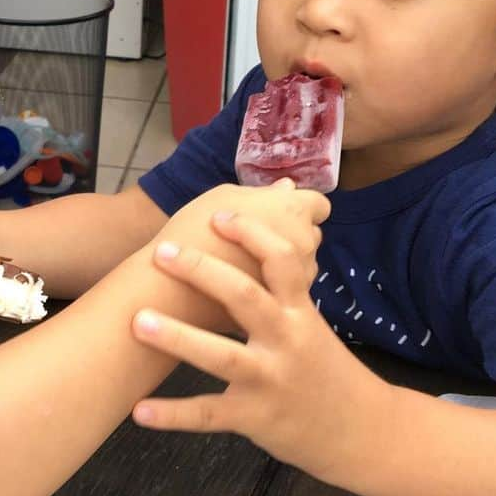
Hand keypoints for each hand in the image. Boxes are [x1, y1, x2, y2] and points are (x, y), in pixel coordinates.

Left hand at [129, 208, 383, 480]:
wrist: (361, 432)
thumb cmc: (323, 364)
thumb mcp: (311, 319)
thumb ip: (287, 273)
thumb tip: (286, 198)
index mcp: (298, 310)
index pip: (282, 261)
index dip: (252, 235)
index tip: (218, 216)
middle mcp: (286, 339)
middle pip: (245, 297)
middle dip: (202, 271)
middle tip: (161, 251)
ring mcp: (269, 380)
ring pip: (222, 355)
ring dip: (178, 337)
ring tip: (137, 320)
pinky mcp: (254, 417)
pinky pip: (209, 414)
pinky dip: (173, 415)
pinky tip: (139, 410)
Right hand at [156, 181, 327, 287]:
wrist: (175, 289)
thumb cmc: (194, 232)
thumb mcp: (223, 197)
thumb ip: (263, 193)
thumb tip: (288, 188)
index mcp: (293, 212)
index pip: (319, 204)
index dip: (300, 205)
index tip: (277, 210)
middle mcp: (306, 245)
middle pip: (312, 234)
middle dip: (293, 231)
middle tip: (257, 233)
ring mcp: (300, 280)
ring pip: (302, 264)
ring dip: (286, 260)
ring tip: (248, 259)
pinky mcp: (285, 307)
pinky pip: (289, 290)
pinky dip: (275, 284)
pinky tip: (246, 280)